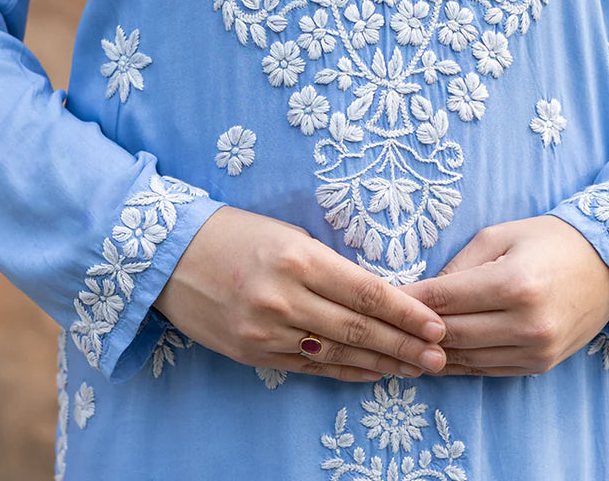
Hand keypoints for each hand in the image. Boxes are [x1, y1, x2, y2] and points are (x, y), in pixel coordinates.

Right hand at [153, 206, 447, 381]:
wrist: (169, 256)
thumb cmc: (235, 234)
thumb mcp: (287, 235)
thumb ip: (327, 265)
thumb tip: (376, 293)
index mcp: (298, 258)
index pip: (366, 290)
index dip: (405, 311)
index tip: (437, 324)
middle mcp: (284, 297)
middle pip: (359, 327)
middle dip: (404, 344)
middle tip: (439, 356)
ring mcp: (266, 330)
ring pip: (338, 352)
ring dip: (381, 364)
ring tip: (415, 369)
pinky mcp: (252, 353)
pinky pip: (309, 366)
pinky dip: (344, 372)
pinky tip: (371, 374)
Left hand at [399, 216, 608, 375]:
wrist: (608, 266)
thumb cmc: (549, 240)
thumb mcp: (500, 235)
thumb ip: (459, 265)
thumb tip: (423, 293)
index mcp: (514, 284)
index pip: (445, 298)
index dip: (408, 300)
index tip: (381, 298)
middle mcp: (526, 324)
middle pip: (451, 333)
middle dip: (413, 328)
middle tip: (384, 321)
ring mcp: (535, 351)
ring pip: (466, 357)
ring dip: (431, 351)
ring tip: (401, 342)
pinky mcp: (540, 366)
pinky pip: (486, 369)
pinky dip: (458, 363)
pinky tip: (434, 355)